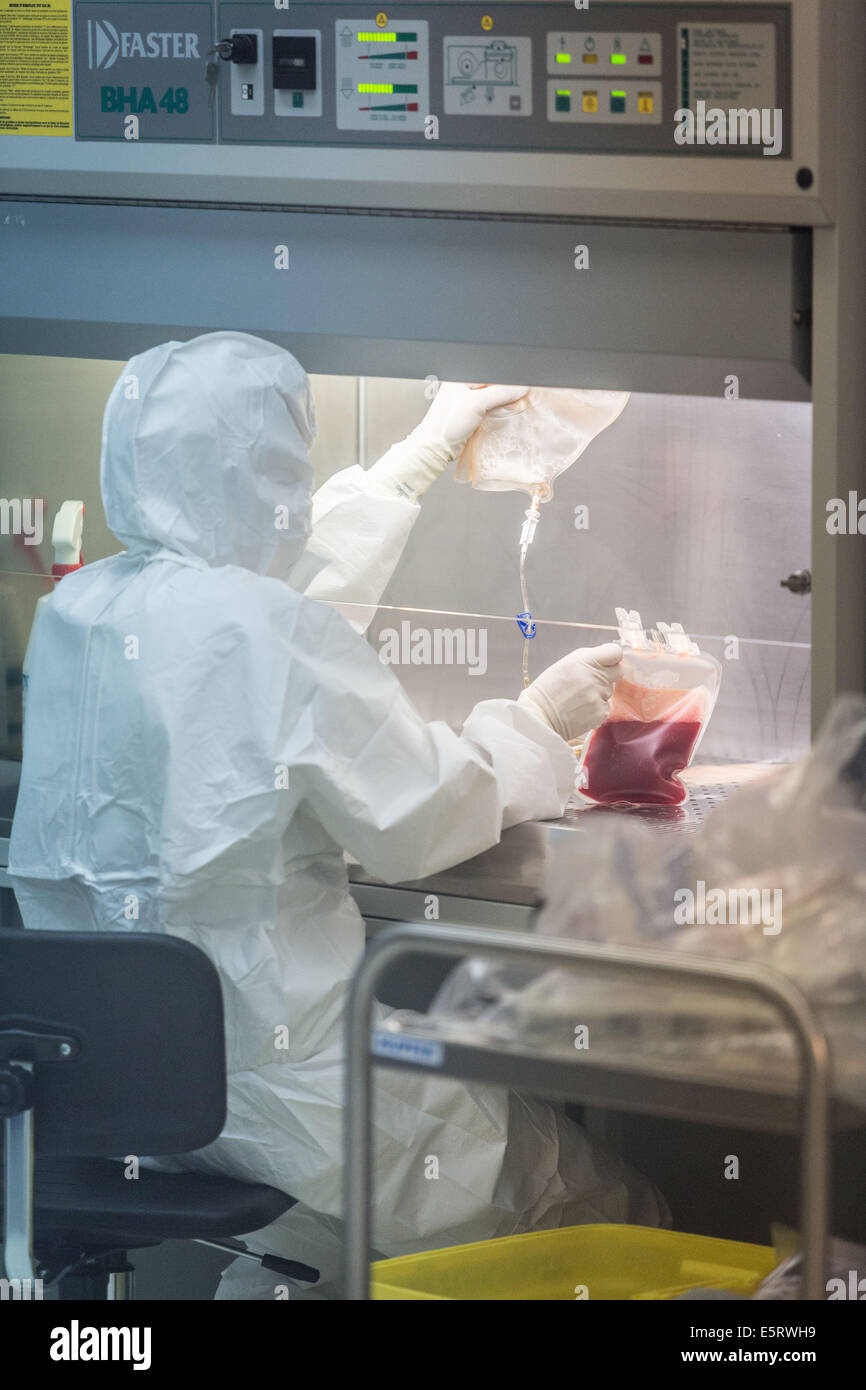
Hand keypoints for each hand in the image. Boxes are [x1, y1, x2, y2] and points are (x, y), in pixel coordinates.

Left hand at [410, 382, 529, 463]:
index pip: (492, 372)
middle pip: (494, 384)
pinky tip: (500, 417)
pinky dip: (498, 413)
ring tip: (507, 409)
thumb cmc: (446, 425)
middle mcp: (464, 386)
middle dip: (506, 392)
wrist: (436, 448)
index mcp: (462, 376)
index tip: (520, 387)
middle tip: (515, 400)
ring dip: (503, 404)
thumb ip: (499, 393)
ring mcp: (468, 401)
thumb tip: (520, 387)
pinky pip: (491, 409)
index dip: (506, 380)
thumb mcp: (475, 403)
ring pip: (494, 398)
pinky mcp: (472, 415)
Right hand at [517, 643, 623, 741]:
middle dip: (608, 675)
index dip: (613, 657)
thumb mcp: (564, 664)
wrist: (539, 717)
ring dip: (599, 693)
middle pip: (618, 671)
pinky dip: (596, 709)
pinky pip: (606, 707)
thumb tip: (606, 658)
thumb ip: (588, 659)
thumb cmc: (548, 690)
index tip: (608, 662)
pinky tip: (581, 709)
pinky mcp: (600, 712)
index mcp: (584, 660)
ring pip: (609, 691)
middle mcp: (593, 677)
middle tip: (593, 681)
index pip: (615, 652)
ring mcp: (598, 696)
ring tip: (579, 698)